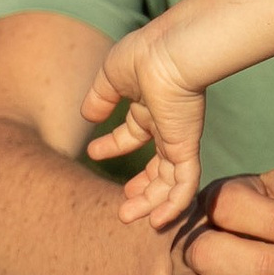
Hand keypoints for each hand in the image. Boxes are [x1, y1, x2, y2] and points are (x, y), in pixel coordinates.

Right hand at [80, 20, 207, 226]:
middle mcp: (166, 126)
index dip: (114, 146)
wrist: (168, 53)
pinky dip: (174, 205)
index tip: (93, 153)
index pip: (133, 133)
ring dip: (150, 203)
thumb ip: (100, 97)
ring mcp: (178, 139)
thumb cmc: (142, 56)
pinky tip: (157, 221)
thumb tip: (87, 115)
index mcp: (150, 107)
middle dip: (140, 187)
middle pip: (156, 166)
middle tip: (124, 205)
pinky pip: (184, 184)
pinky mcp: (186, 148)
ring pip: (168, 181)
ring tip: (127, 217)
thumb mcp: (111, 76)